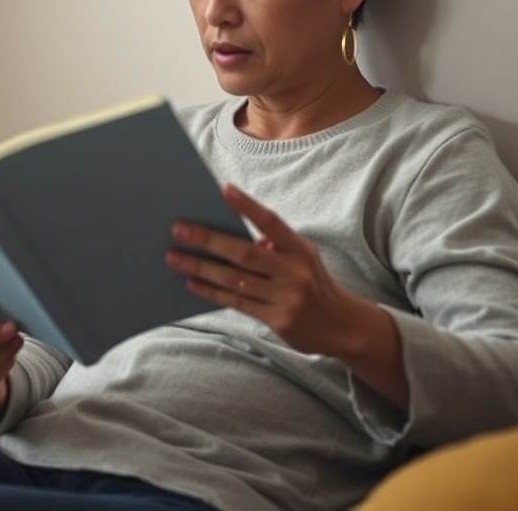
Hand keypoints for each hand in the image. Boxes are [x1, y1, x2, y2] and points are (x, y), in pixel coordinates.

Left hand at [166, 183, 362, 357]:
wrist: (343, 326)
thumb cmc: (313, 284)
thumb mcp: (302, 259)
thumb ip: (273, 246)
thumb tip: (234, 236)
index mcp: (301, 249)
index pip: (271, 222)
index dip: (247, 206)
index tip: (224, 189)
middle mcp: (294, 271)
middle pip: (244, 252)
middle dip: (208, 239)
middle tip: (178, 229)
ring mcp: (286, 297)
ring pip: (234, 279)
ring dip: (200, 267)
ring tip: (174, 257)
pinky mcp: (277, 320)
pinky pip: (236, 302)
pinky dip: (211, 291)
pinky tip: (191, 281)